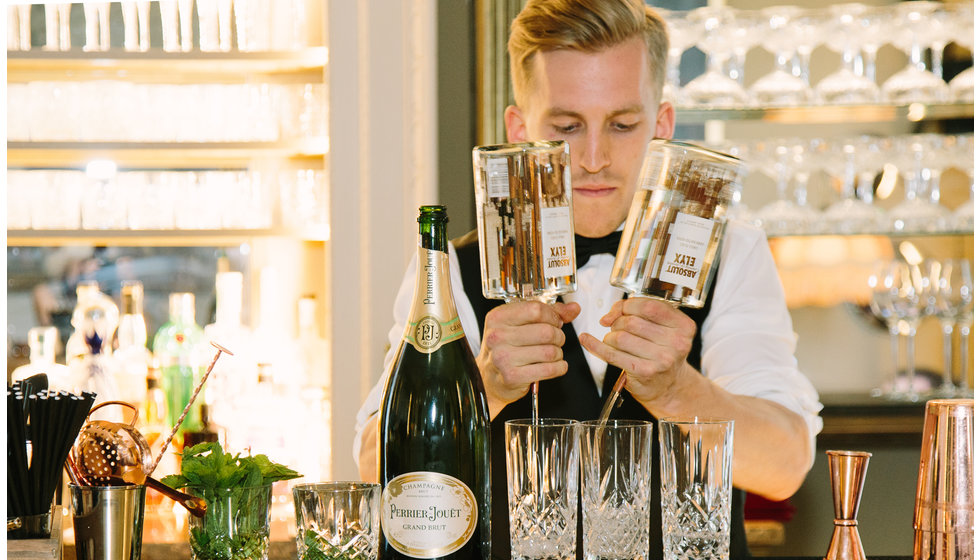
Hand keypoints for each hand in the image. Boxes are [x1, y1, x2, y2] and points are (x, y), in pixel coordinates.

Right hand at [477, 300, 580, 417]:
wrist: (489, 379)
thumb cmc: (506, 348)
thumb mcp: (519, 324)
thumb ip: (548, 313)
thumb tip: (573, 308)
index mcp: (497, 317)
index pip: (535, 309)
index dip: (552, 316)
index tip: (554, 322)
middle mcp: (497, 336)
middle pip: (546, 331)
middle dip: (558, 336)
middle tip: (556, 340)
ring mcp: (503, 358)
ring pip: (550, 351)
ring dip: (558, 353)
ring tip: (553, 354)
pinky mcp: (512, 377)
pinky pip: (549, 370)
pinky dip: (559, 367)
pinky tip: (555, 366)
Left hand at [579, 297, 696, 405]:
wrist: (669, 387)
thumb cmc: (662, 353)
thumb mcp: (660, 328)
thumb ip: (637, 312)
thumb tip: (609, 316)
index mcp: (683, 327)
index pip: (649, 306)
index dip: (629, 305)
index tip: (622, 310)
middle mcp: (676, 343)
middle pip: (632, 321)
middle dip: (617, 322)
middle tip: (618, 329)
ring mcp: (661, 359)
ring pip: (620, 337)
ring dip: (610, 337)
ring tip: (614, 342)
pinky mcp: (644, 372)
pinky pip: (612, 355)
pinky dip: (595, 346)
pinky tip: (587, 340)